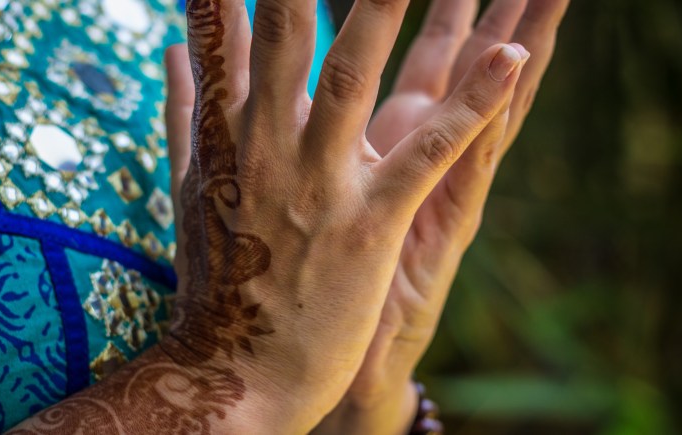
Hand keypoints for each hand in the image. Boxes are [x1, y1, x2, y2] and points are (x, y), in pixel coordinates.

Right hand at [8, 0, 527, 432]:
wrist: (232, 372)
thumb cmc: (218, 278)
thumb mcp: (193, 186)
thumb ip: (186, 110)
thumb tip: (167, 46)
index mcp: (228, 132)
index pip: (224, 30)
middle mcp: (268, 145)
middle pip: (289, 34)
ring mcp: (318, 184)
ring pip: (357, 77)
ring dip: (388, 7)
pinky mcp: (367, 225)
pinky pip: (427, 155)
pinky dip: (472, 105)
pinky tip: (515, 57)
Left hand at [311, 1, 569, 432]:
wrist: (313, 361)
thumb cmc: (307, 271)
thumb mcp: (305, 184)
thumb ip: (298, 126)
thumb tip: (269, 72)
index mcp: (395, 138)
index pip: (436, 54)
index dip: (453, 3)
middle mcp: (425, 156)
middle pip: (468, 64)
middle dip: (494, 5)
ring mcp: (440, 190)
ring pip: (488, 100)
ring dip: (516, 39)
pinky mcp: (438, 229)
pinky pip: (468, 160)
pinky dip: (491, 113)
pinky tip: (516, 67)